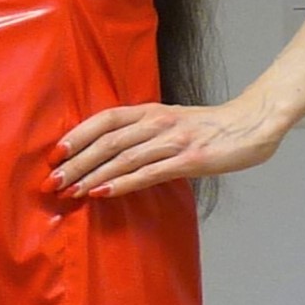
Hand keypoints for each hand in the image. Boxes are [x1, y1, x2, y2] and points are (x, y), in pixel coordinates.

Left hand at [50, 96, 282, 199]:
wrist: (253, 124)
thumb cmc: (209, 127)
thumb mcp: (170, 123)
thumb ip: (141, 134)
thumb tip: (107, 155)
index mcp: (150, 111)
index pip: (104, 120)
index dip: (77, 136)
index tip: (54, 155)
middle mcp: (157, 122)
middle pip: (106, 141)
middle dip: (75, 163)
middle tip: (51, 182)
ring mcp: (172, 141)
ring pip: (122, 158)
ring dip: (92, 176)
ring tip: (70, 192)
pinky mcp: (188, 160)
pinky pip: (148, 173)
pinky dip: (122, 183)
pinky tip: (103, 193)